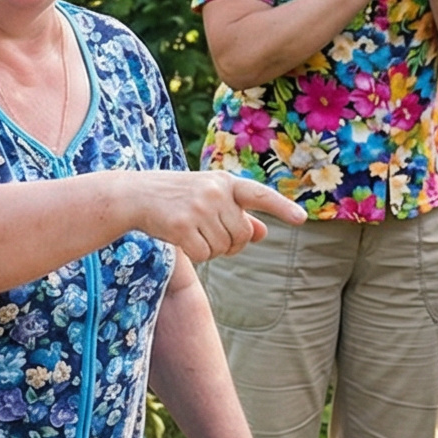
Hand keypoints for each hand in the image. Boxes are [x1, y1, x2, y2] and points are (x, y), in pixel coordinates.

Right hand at [129, 172, 305, 262]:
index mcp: (225, 182)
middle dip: (229, 243)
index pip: (259, 195)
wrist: (136, 195)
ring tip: (191, 232)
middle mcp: (215, 192)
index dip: (281, 207)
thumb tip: (262, 233)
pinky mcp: (182, 225)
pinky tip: (182, 240)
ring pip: (223, 247)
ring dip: (210, 249)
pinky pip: (204, 255)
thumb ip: (237, 215)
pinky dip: (197, 255)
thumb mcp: (209, 199)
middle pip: (241, 234)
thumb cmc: (177, 198)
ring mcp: (198, 208)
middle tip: (208, 233)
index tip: (301, 219)